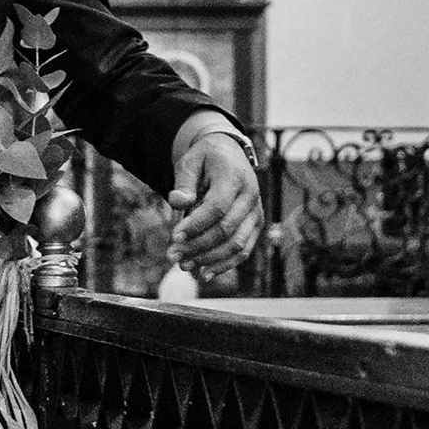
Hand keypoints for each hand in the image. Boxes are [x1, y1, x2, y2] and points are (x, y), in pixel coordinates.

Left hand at [164, 130, 263, 281]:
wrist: (229, 154)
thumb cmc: (205, 159)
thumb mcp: (190, 161)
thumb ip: (184, 182)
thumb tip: (177, 202)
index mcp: (234, 177)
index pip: (217, 208)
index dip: (195, 226)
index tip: (174, 237)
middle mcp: (250, 196)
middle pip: (226, 230)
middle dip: (197, 246)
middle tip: (172, 256)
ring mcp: (256, 213)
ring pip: (236, 245)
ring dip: (209, 260)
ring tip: (184, 266)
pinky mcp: (255, 226)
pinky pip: (243, 250)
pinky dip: (224, 265)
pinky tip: (203, 274)